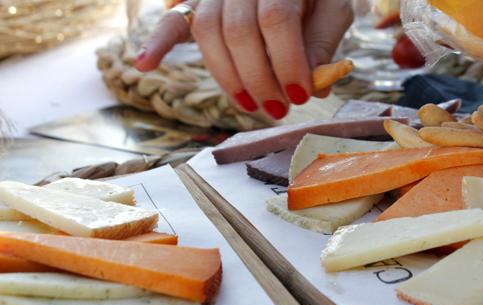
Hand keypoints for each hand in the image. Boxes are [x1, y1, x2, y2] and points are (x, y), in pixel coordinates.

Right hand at [134, 0, 353, 119]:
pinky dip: (157, 43)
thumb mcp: (333, 9)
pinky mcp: (197, 2)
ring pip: (208, 32)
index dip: (287, 61)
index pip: (275, 19)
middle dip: (259, 79)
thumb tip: (315, 85)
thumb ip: (324, 43)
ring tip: (249, 105)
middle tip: (278, 109)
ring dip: (227, 76)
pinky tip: (143, 64)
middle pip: (239, 31)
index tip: (300, 95)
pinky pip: (172, 21)